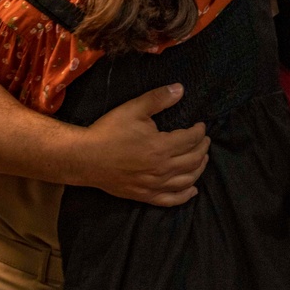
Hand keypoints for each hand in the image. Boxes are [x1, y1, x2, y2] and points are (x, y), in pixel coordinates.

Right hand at [80, 83, 209, 206]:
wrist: (85, 158)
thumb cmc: (109, 131)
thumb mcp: (133, 108)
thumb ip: (159, 98)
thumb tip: (181, 89)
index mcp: (161, 147)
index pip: (191, 139)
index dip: (200, 131)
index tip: (201, 125)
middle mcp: (162, 169)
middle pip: (194, 160)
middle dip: (203, 148)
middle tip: (204, 139)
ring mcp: (154, 185)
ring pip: (187, 180)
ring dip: (199, 168)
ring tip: (202, 158)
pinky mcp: (145, 196)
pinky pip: (172, 200)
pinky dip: (185, 195)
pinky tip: (192, 190)